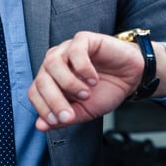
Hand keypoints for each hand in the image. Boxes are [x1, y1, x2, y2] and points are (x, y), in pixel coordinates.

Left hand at [27, 31, 144, 131]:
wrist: (131, 78)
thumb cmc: (106, 91)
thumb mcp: (84, 111)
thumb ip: (64, 118)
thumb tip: (40, 126)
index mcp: (51, 79)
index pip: (34, 92)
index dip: (43, 108)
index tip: (60, 120)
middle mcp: (55, 62)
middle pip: (42, 79)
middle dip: (54, 101)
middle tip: (70, 114)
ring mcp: (68, 49)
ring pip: (53, 63)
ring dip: (68, 83)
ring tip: (86, 94)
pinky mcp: (84, 39)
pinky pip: (75, 50)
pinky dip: (83, 68)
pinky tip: (93, 79)